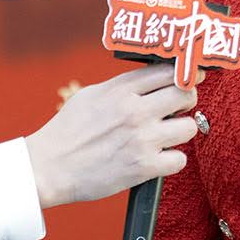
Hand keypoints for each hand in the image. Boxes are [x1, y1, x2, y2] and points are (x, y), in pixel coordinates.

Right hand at [25, 64, 198, 208]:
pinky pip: (180, 160)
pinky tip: (158, 159)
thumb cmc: (67, 132)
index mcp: (120, 90)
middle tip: (179, 108)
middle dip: (187, 100)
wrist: (48, 168)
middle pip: (186, 94)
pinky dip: (172, 161)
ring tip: (166, 136)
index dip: (185, 73)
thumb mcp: (91, 95)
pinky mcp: (143, 167)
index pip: (168, 71)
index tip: (191, 77)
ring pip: (189, 127)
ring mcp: (141, 139)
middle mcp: (135, 111)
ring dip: (181, 132)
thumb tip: (151, 80)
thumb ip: (122, 86)